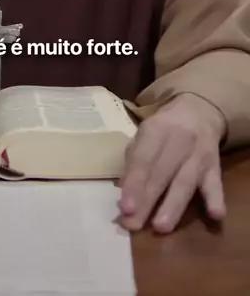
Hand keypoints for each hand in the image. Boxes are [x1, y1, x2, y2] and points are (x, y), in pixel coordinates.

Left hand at [119, 93, 225, 232]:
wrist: (199, 111)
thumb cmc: (163, 130)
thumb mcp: (144, 136)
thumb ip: (134, 162)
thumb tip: (123, 193)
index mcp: (156, 129)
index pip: (143, 159)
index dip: (134, 184)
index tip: (125, 208)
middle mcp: (178, 140)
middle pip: (162, 173)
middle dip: (147, 200)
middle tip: (134, 224)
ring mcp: (199, 154)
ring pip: (185, 182)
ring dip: (173, 205)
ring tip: (161, 227)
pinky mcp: (215, 166)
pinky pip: (216, 183)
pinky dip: (215, 199)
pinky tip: (215, 215)